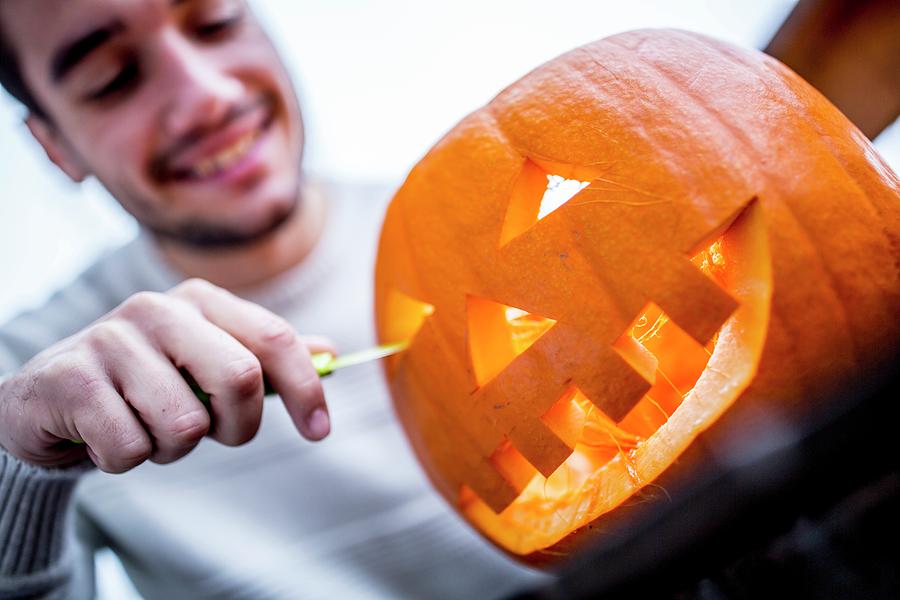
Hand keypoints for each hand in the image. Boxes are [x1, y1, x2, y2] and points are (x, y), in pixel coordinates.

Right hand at [0, 279, 332, 471]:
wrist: (49, 399)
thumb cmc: (144, 384)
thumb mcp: (207, 362)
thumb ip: (264, 358)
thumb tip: (329, 353)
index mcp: (200, 301)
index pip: (274, 338)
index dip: (305, 389)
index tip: (320, 431)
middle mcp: (157, 309)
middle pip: (240, 379)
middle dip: (237, 426)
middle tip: (212, 433)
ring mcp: (110, 339)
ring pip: (186, 425)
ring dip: (173, 447)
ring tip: (147, 427)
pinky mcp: (72, 379)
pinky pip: (132, 449)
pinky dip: (127, 459)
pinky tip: (106, 435)